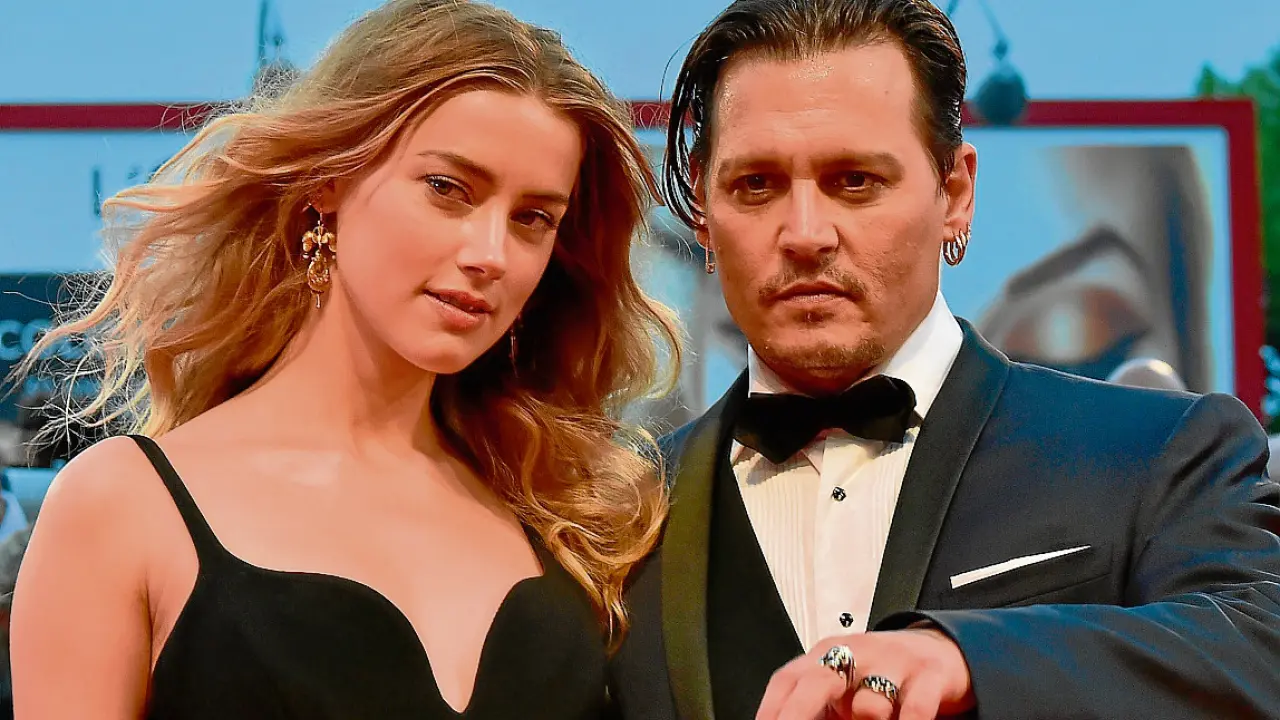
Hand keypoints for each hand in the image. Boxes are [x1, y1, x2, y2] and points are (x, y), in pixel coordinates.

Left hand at [755, 628, 974, 719]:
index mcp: (828, 654)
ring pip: (869, 705)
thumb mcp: (847, 686)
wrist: (941, 650)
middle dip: (797, 714)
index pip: (788, 678)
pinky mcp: (929, 674)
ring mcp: (893, 662)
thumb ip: (821, 708)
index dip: (771, 708)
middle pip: (817, 681)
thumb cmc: (884, 675)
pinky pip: (914, 709)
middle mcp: (857, 653)